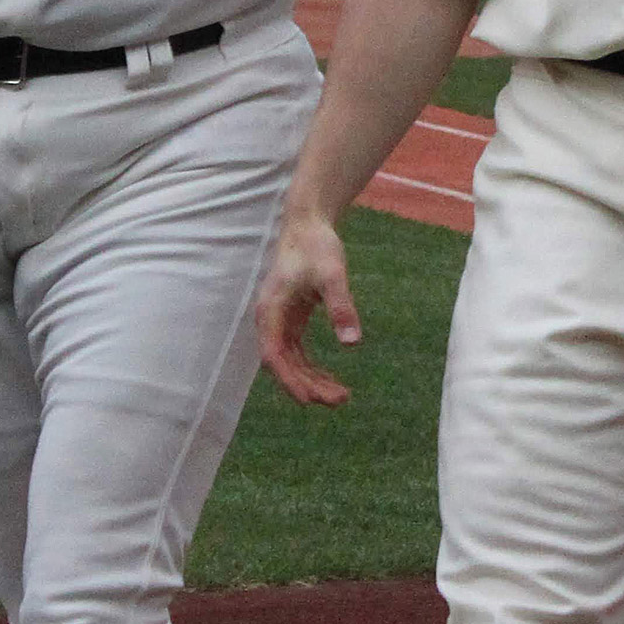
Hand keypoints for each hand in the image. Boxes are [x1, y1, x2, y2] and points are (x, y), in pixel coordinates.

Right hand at [256, 212, 360, 405]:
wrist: (308, 224)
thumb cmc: (316, 246)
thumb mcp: (333, 275)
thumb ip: (341, 307)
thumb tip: (353, 344)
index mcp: (271, 310)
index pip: (273, 355)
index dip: (289, 380)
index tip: (309, 400)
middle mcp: (270, 320)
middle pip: (283, 364)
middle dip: (309, 385)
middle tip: (341, 400)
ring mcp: (279, 321)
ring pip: (291, 362)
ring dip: (312, 380)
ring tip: (342, 396)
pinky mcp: (290, 320)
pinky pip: (298, 353)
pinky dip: (312, 368)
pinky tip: (331, 380)